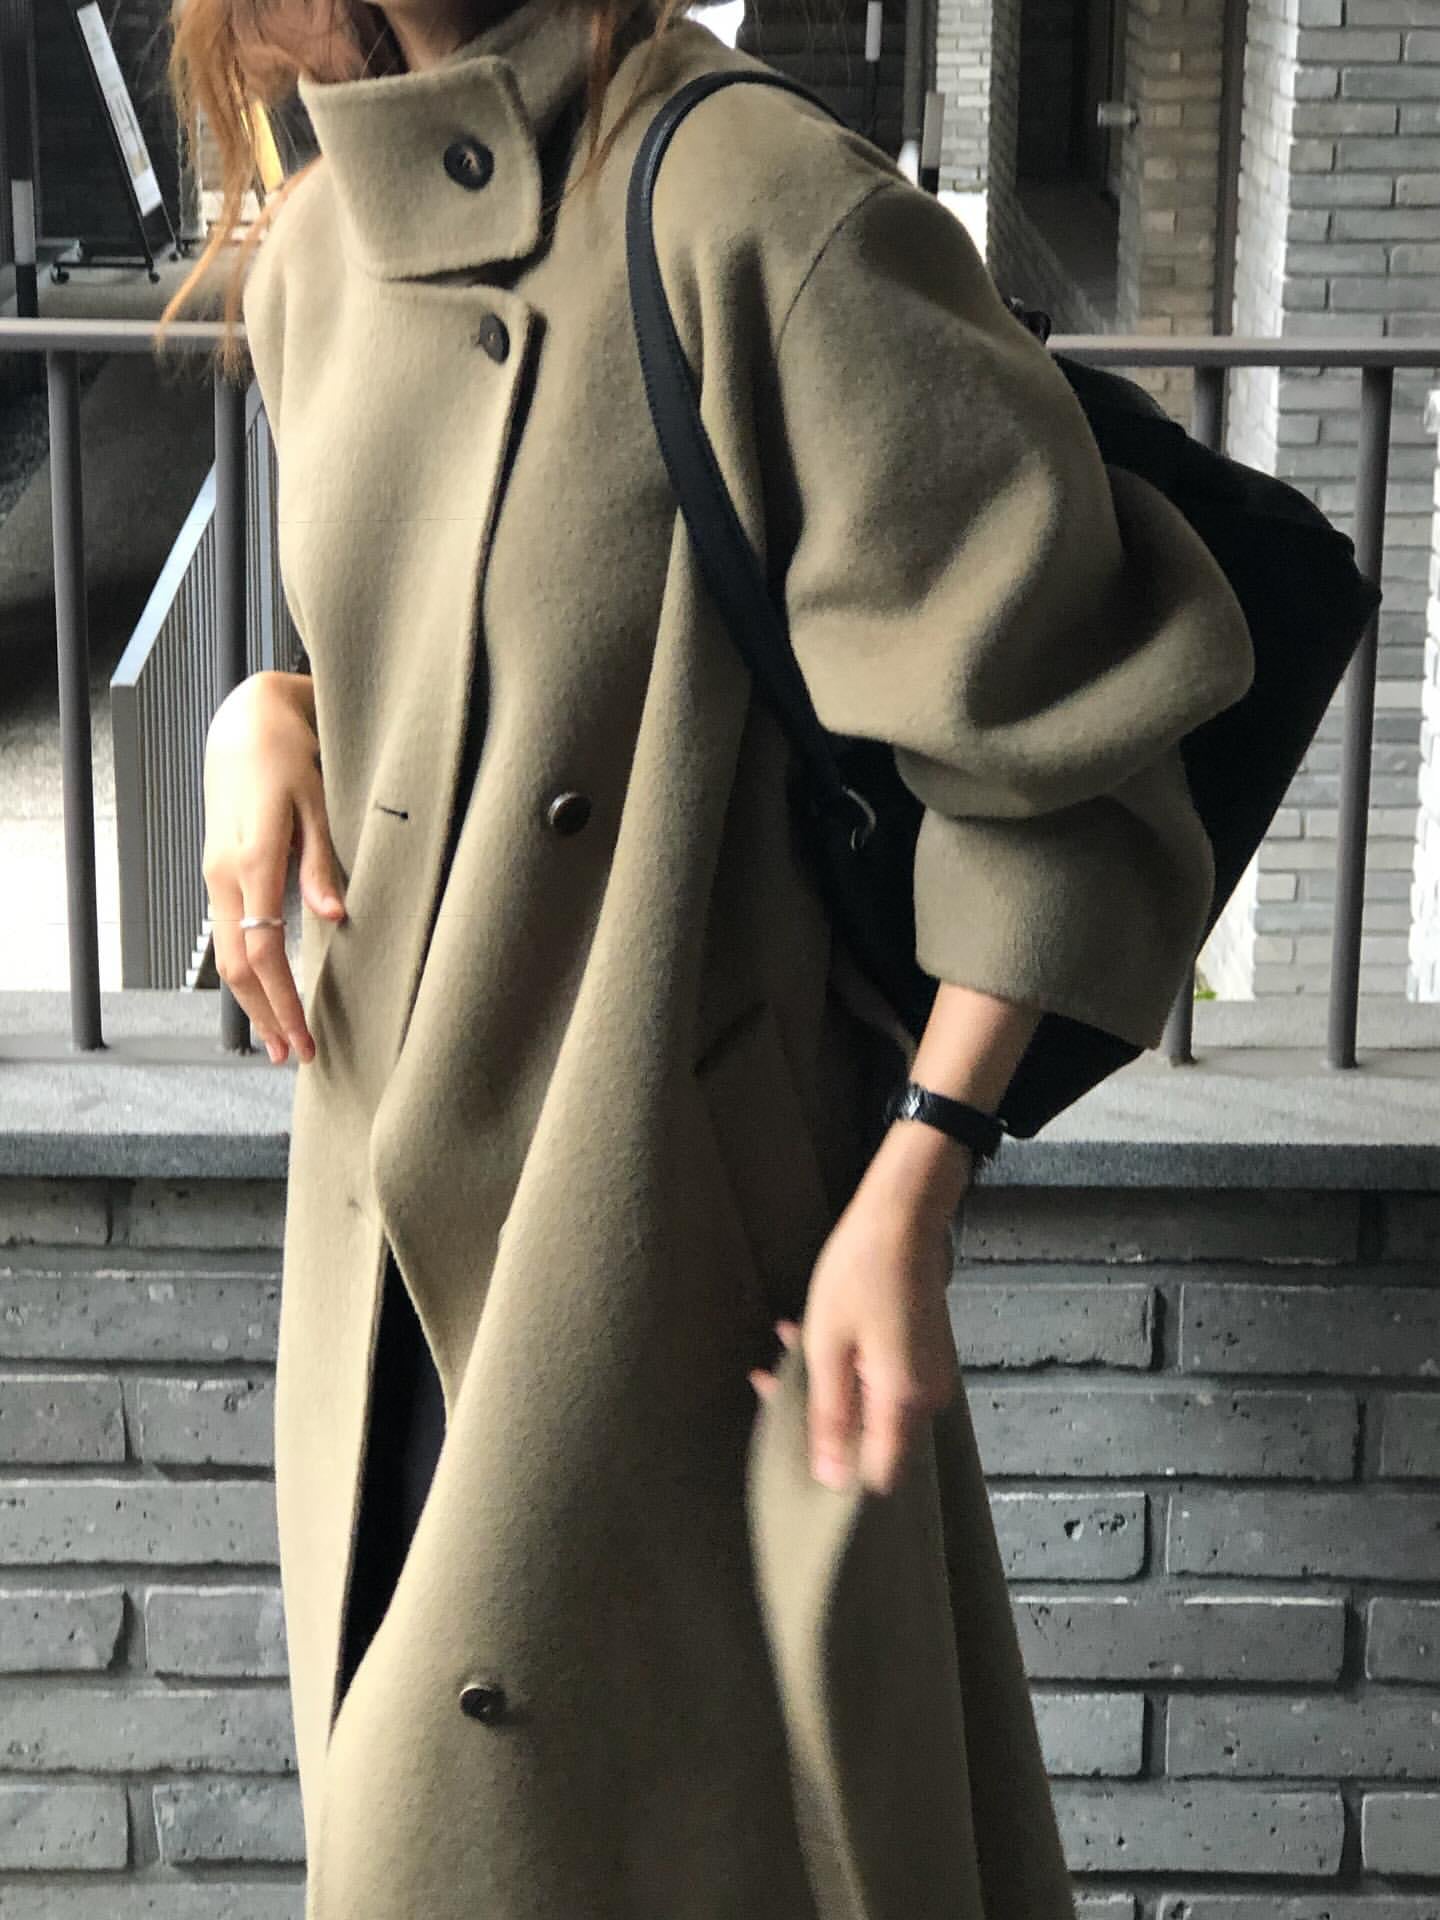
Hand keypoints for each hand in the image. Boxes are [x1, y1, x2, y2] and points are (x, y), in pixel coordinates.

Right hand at [201, 671, 344, 1065]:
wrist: (246, 722)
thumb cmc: (288, 755)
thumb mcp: (316, 803)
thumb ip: (322, 863)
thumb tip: (336, 916)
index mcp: (250, 862)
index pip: (263, 952)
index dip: (283, 1002)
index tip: (305, 1039)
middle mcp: (224, 876)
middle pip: (238, 967)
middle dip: (266, 1016)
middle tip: (296, 1057)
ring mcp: (216, 876)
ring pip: (228, 955)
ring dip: (253, 1001)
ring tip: (279, 1040)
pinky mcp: (221, 872)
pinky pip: (230, 934)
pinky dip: (246, 972)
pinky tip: (264, 992)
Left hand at [748, 1183, 959, 1495]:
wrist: (904, 1216)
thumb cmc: (859, 1274)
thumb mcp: (828, 1346)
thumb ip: (829, 1416)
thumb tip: (830, 1480)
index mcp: (903, 1402)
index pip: (877, 1476)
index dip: (837, 1471)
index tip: (796, 1442)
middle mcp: (927, 1398)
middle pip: (872, 1440)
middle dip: (821, 1417)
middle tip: (772, 1380)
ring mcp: (929, 1375)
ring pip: (873, 1406)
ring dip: (831, 1385)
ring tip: (789, 1340)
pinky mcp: (925, 1353)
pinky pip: (885, 1380)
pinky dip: (851, 1366)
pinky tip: (817, 1332)